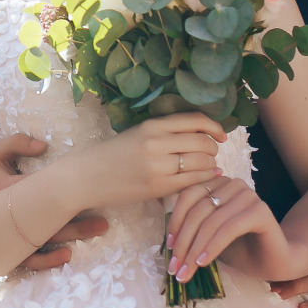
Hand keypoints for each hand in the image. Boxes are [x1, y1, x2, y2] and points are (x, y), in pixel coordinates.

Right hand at [0, 134, 107, 269]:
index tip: (91, 187)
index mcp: (8, 190)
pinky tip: (67, 255)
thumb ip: (16, 143)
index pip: (43, 189)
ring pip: (46, 239)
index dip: (68, 189)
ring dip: (74, 236)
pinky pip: (30, 260)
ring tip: (98, 230)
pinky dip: (48, 259)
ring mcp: (11, 236)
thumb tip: (43, 146)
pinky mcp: (9, 251)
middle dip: (80, 220)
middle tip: (105, 221)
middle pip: (51, 219)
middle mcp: (11, 216)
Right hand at [67, 112, 226, 210]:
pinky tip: (206, 177)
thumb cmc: (112, 155)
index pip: (195, 121)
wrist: (87, 177)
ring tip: (208, 167)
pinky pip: (192, 181)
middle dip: (213, 149)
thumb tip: (201, 134)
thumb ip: (165, 132)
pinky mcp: (158, 186)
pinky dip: (205, 178)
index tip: (221, 135)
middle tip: (212, 154)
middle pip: (202, 142)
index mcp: (152, 125)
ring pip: (201, 162)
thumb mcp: (137, 134)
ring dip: (210, 164)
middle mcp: (157, 142)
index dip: (214, 127)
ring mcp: (158, 166)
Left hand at [165, 176, 289, 282]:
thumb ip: (192, 230)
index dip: (174, 222)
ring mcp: (248, 195)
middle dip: (183, 242)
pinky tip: (204, 263)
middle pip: (198, 211)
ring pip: (211, 221)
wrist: (277, 262)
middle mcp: (233, 184)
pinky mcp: (260, 211)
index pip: (188, 197)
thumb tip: (168, 239)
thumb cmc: (242, 250)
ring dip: (195, 249)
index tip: (168, 248)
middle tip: (175, 267)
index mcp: (218, 184)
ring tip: (187, 271)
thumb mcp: (209, 238)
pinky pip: (228, 228)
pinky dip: (213, 246)